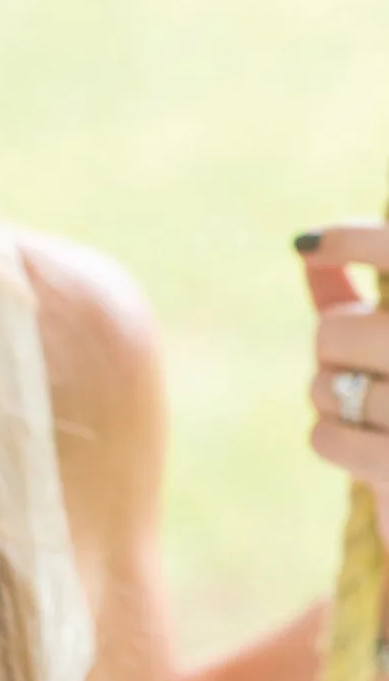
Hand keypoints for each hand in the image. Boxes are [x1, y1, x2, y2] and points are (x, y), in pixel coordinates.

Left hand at [299, 219, 388, 547]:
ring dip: (331, 399)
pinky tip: (361, 440)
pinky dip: (332, 440)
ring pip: (323, 390)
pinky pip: (325, 439)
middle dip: (335, 349)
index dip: (351, 239)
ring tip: (374, 407)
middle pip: (331, 335)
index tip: (311, 245)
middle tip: (365, 362)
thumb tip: (308, 246)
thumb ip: (360, 294)